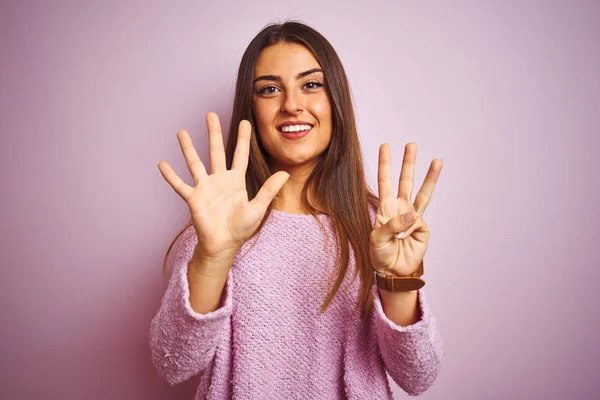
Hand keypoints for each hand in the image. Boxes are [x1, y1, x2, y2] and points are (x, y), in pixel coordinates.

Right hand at [157, 112, 289, 260]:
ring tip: (181, 132)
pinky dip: (171, 175)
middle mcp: (219, 180)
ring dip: (188, 148)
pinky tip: (162, 163)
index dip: (243, 139)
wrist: (224, 245)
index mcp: (236, 181)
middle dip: (214, 133)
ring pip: (195, 163)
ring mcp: (205, 187)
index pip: (240, 155)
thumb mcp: (258, 208)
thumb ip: (269, 190)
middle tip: (210, 114)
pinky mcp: (194, 198)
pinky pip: (180, 185)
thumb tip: (285, 174)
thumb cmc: (241, 228)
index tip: (245, 122)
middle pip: (216, 151)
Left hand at [370, 142, 442, 276]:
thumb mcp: (377, 239)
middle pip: (405, 181)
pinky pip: (417, 223)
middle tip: (411, 144)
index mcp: (385, 207)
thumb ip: (392, 225)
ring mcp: (413, 217)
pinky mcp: (422, 228)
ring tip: (437, 160)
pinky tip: (404, 238)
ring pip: (423, 193)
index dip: (385, 164)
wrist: (392, 270)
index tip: (385, 146)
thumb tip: (412, 214)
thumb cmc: (380, 253)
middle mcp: (400, 208)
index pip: (385, 181)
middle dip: (408, 162)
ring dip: (430, 177)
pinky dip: (410, 229)